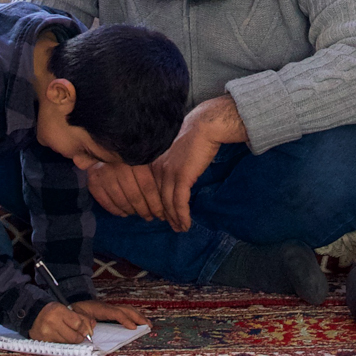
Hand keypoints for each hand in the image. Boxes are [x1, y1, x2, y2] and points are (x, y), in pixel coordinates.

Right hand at [29, 302, 95, 344]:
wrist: (33, 315)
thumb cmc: (53, 311)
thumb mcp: (66, 309)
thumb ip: (81, 318)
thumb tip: (91, 329)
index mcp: (58, 310)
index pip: (78, 324)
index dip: (84, 328)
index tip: (86, 330)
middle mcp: (51, 322)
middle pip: (74, 337)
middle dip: (80, 337)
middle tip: (80, 335)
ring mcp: (47, 333)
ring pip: (68, 343)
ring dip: (72, 340)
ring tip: (69, 334)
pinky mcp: (44, 341)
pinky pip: (60, 345)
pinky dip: (63, 342)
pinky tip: (61, 337)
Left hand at [78, 299, 148, 330]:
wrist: (72, 304)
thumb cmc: (75, 311)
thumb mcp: (76, 317)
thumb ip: (83, 323)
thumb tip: (91, 328)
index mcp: (101, 309)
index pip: (116, 313)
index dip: (126, 320)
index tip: (134, 328)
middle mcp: (108, 307)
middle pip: (126, 309)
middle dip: (138, 317)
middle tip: (148, 326)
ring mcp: (110, 308)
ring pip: (127, 309)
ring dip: (138, 315)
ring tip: (147, 323)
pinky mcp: (110, 310)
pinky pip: (124, 312)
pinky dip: (133, 315)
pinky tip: (137, 321)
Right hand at [88, 161, 167, 220]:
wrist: (102, 144)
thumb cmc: (129, 154)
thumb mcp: (144, 158)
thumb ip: (153, 173)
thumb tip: (166, 199)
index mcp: (135, 159)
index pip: (148, 187)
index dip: (155, 204)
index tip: (161, 214)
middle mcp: (119, 166)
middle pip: (135, 196)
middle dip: (144, 210)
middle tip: (149, 217)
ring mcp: (104, 174)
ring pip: (121, 201)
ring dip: (131, 211)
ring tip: (137, 213)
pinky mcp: (93, 182)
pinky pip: (106, 203)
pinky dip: (116, 210)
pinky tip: (124, 212)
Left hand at [156, 95, 246, 234]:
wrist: (204, 126)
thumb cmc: (194, 137)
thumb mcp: (176, 153)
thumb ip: (171, 165)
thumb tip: (175, 179)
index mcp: (153, 162)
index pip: (151, 189)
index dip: (157, 204)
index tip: (163, 215)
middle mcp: (156, 168)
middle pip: (158, 198)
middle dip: (165, 215)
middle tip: (173, 226)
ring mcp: (167, 173)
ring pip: (168, 203)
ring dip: (175, 219)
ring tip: (180, 228)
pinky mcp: (181, 177)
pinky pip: (179, 202)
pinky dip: (182, 215)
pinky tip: (186, 223)